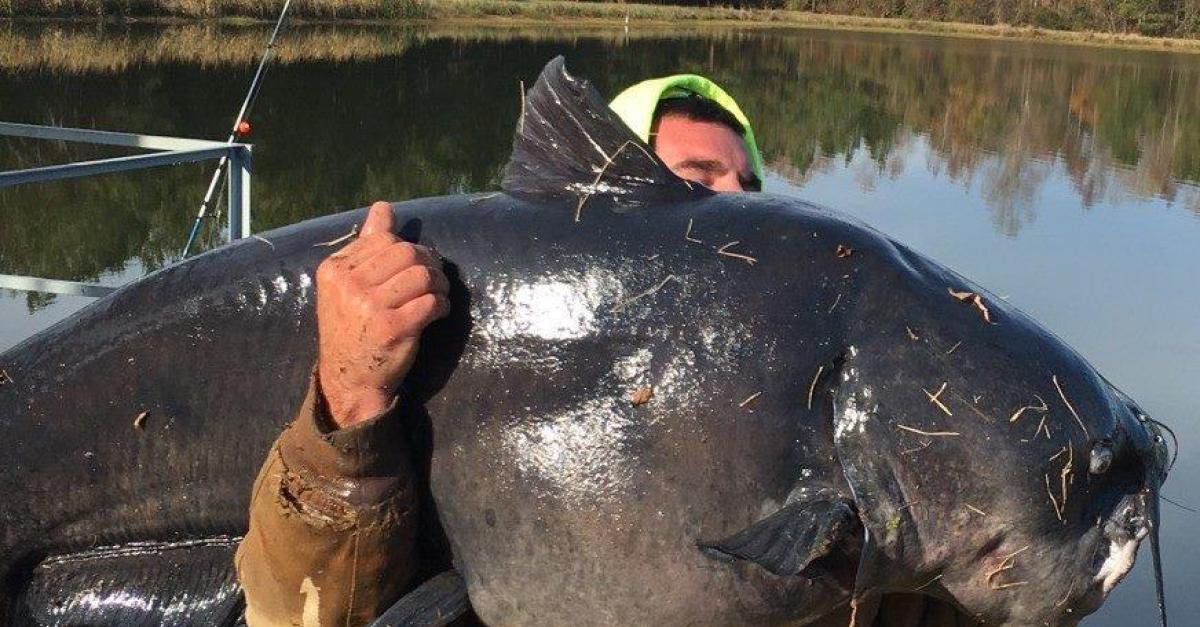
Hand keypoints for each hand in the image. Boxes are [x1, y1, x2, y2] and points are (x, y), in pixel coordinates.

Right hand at [315, 201, 449, 427]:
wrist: (349, 379)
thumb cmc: (350, 328)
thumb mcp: (346, 286)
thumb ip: (365, 246)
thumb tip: (382, 207)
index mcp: (334, 270)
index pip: (383, 239)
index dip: (407, 248)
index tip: (414, 265)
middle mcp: (349, 285)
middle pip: (407, 253)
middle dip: (429, 262)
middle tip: (434, 279)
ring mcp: (370, 307)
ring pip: (422, 275)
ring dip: (439, 283)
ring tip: (439, 294)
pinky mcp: (394, 328)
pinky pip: (431, 302)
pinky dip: (442, 304)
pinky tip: (439, 311)